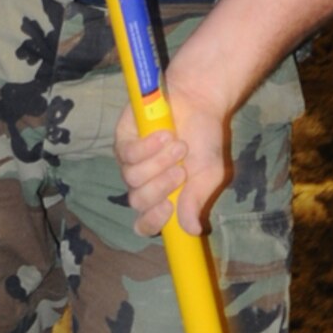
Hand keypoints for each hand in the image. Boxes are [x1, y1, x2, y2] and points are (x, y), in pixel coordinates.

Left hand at [115, 79, 233, 238]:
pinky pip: (127, 154)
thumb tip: (192, 231)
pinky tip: (164, 135)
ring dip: (157, 164)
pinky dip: (147, 148)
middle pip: (138, 201)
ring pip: (132, 178)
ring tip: (178, 146)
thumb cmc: (205, 139)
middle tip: (181, 170)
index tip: (169, 207)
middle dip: (161, 187)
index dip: (152, 221)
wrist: (200, 101)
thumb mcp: (209, 174)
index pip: (145, 223)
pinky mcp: (123, 139)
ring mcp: (130, 162)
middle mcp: (143, 182)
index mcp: (163, 196)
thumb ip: (197, 201)